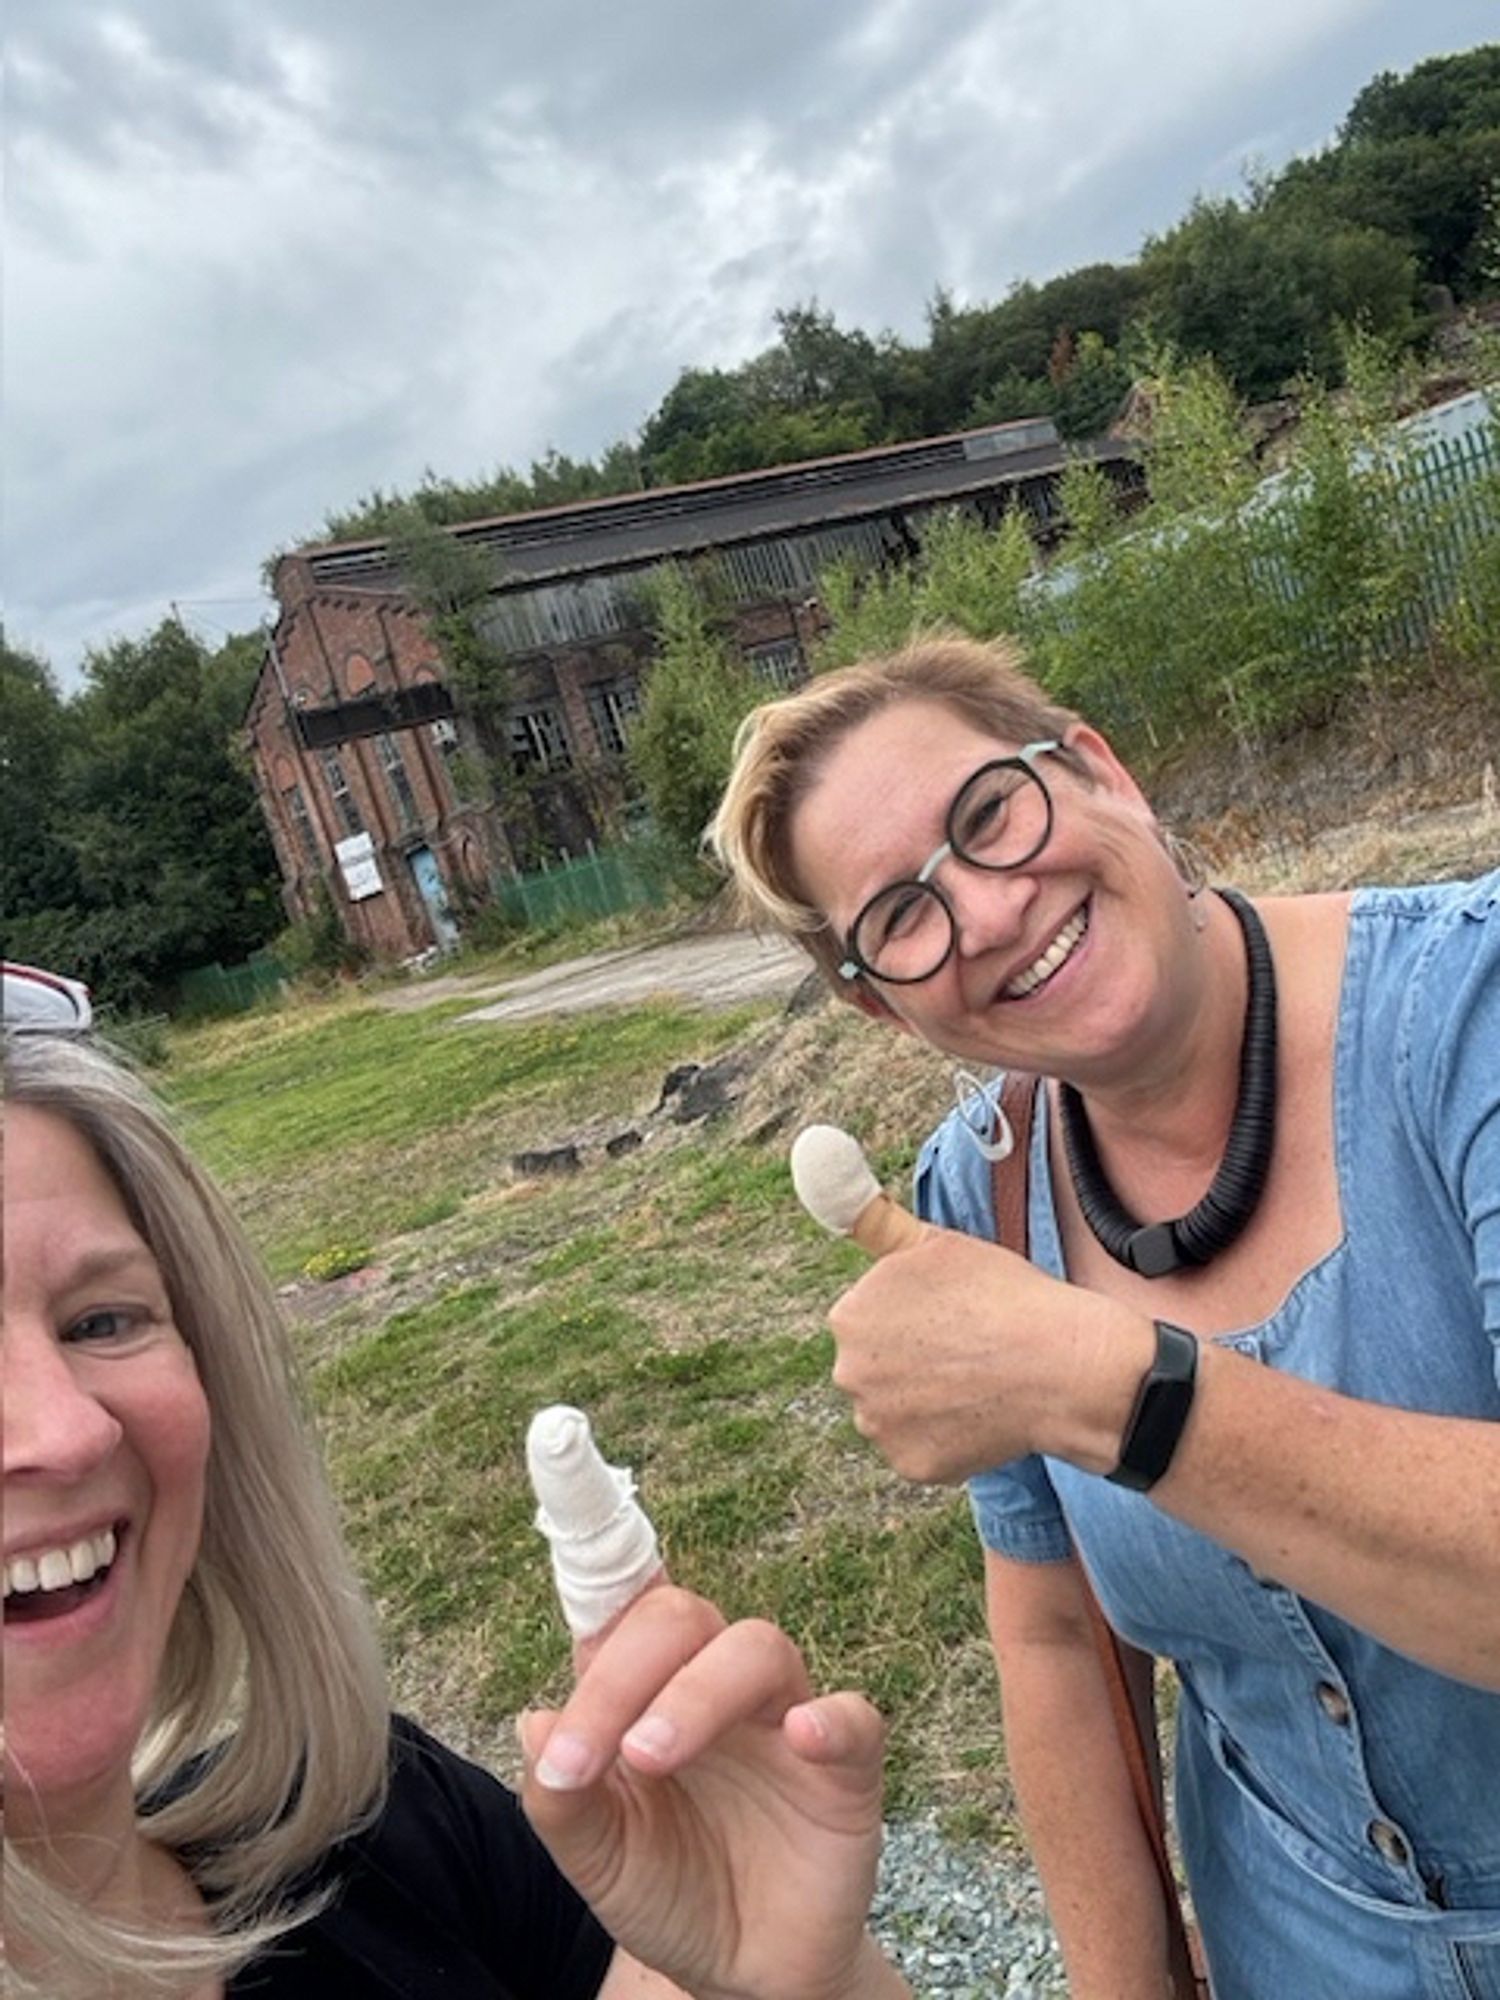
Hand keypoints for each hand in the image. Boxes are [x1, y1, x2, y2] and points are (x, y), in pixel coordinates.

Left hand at [519, 1585, 890, 1999]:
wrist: (742, 1974)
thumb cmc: (669, 1891)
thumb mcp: (596, 1858)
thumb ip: (559, 1798)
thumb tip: (536, 1721)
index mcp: (648, 1692)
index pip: (623, 1612)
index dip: (599, 1571)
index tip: (565, 1532)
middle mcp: (714, 1688)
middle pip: (681, 1618)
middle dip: (627, 1671)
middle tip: (596, 1753)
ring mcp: (783, 1721)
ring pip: (757, 1648)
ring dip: (698, 1693)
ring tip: (650, 1755)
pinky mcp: (846, 1770)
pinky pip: (855, 1717)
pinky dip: (832, 1718)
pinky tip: (802, 1737)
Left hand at [826, 1223, 1152, 1483]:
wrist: (1059, 1365)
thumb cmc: (1001, 1295)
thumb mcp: (934, 1244)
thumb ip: (870, 1217)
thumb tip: (817, 1155)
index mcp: (848, 1317)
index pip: (871, 1318)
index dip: (916, 1316)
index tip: (953, 1315)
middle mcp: (849, 1374)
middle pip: (876, 1365)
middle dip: (912, 1359)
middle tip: (968, 1348)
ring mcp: (878, 1425)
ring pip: (896, 1408)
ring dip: (926, 1399)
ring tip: (977, 1380)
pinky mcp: (910, 1465)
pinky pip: (921, 1448)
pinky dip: (947, 1437)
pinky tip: (981, 1413)